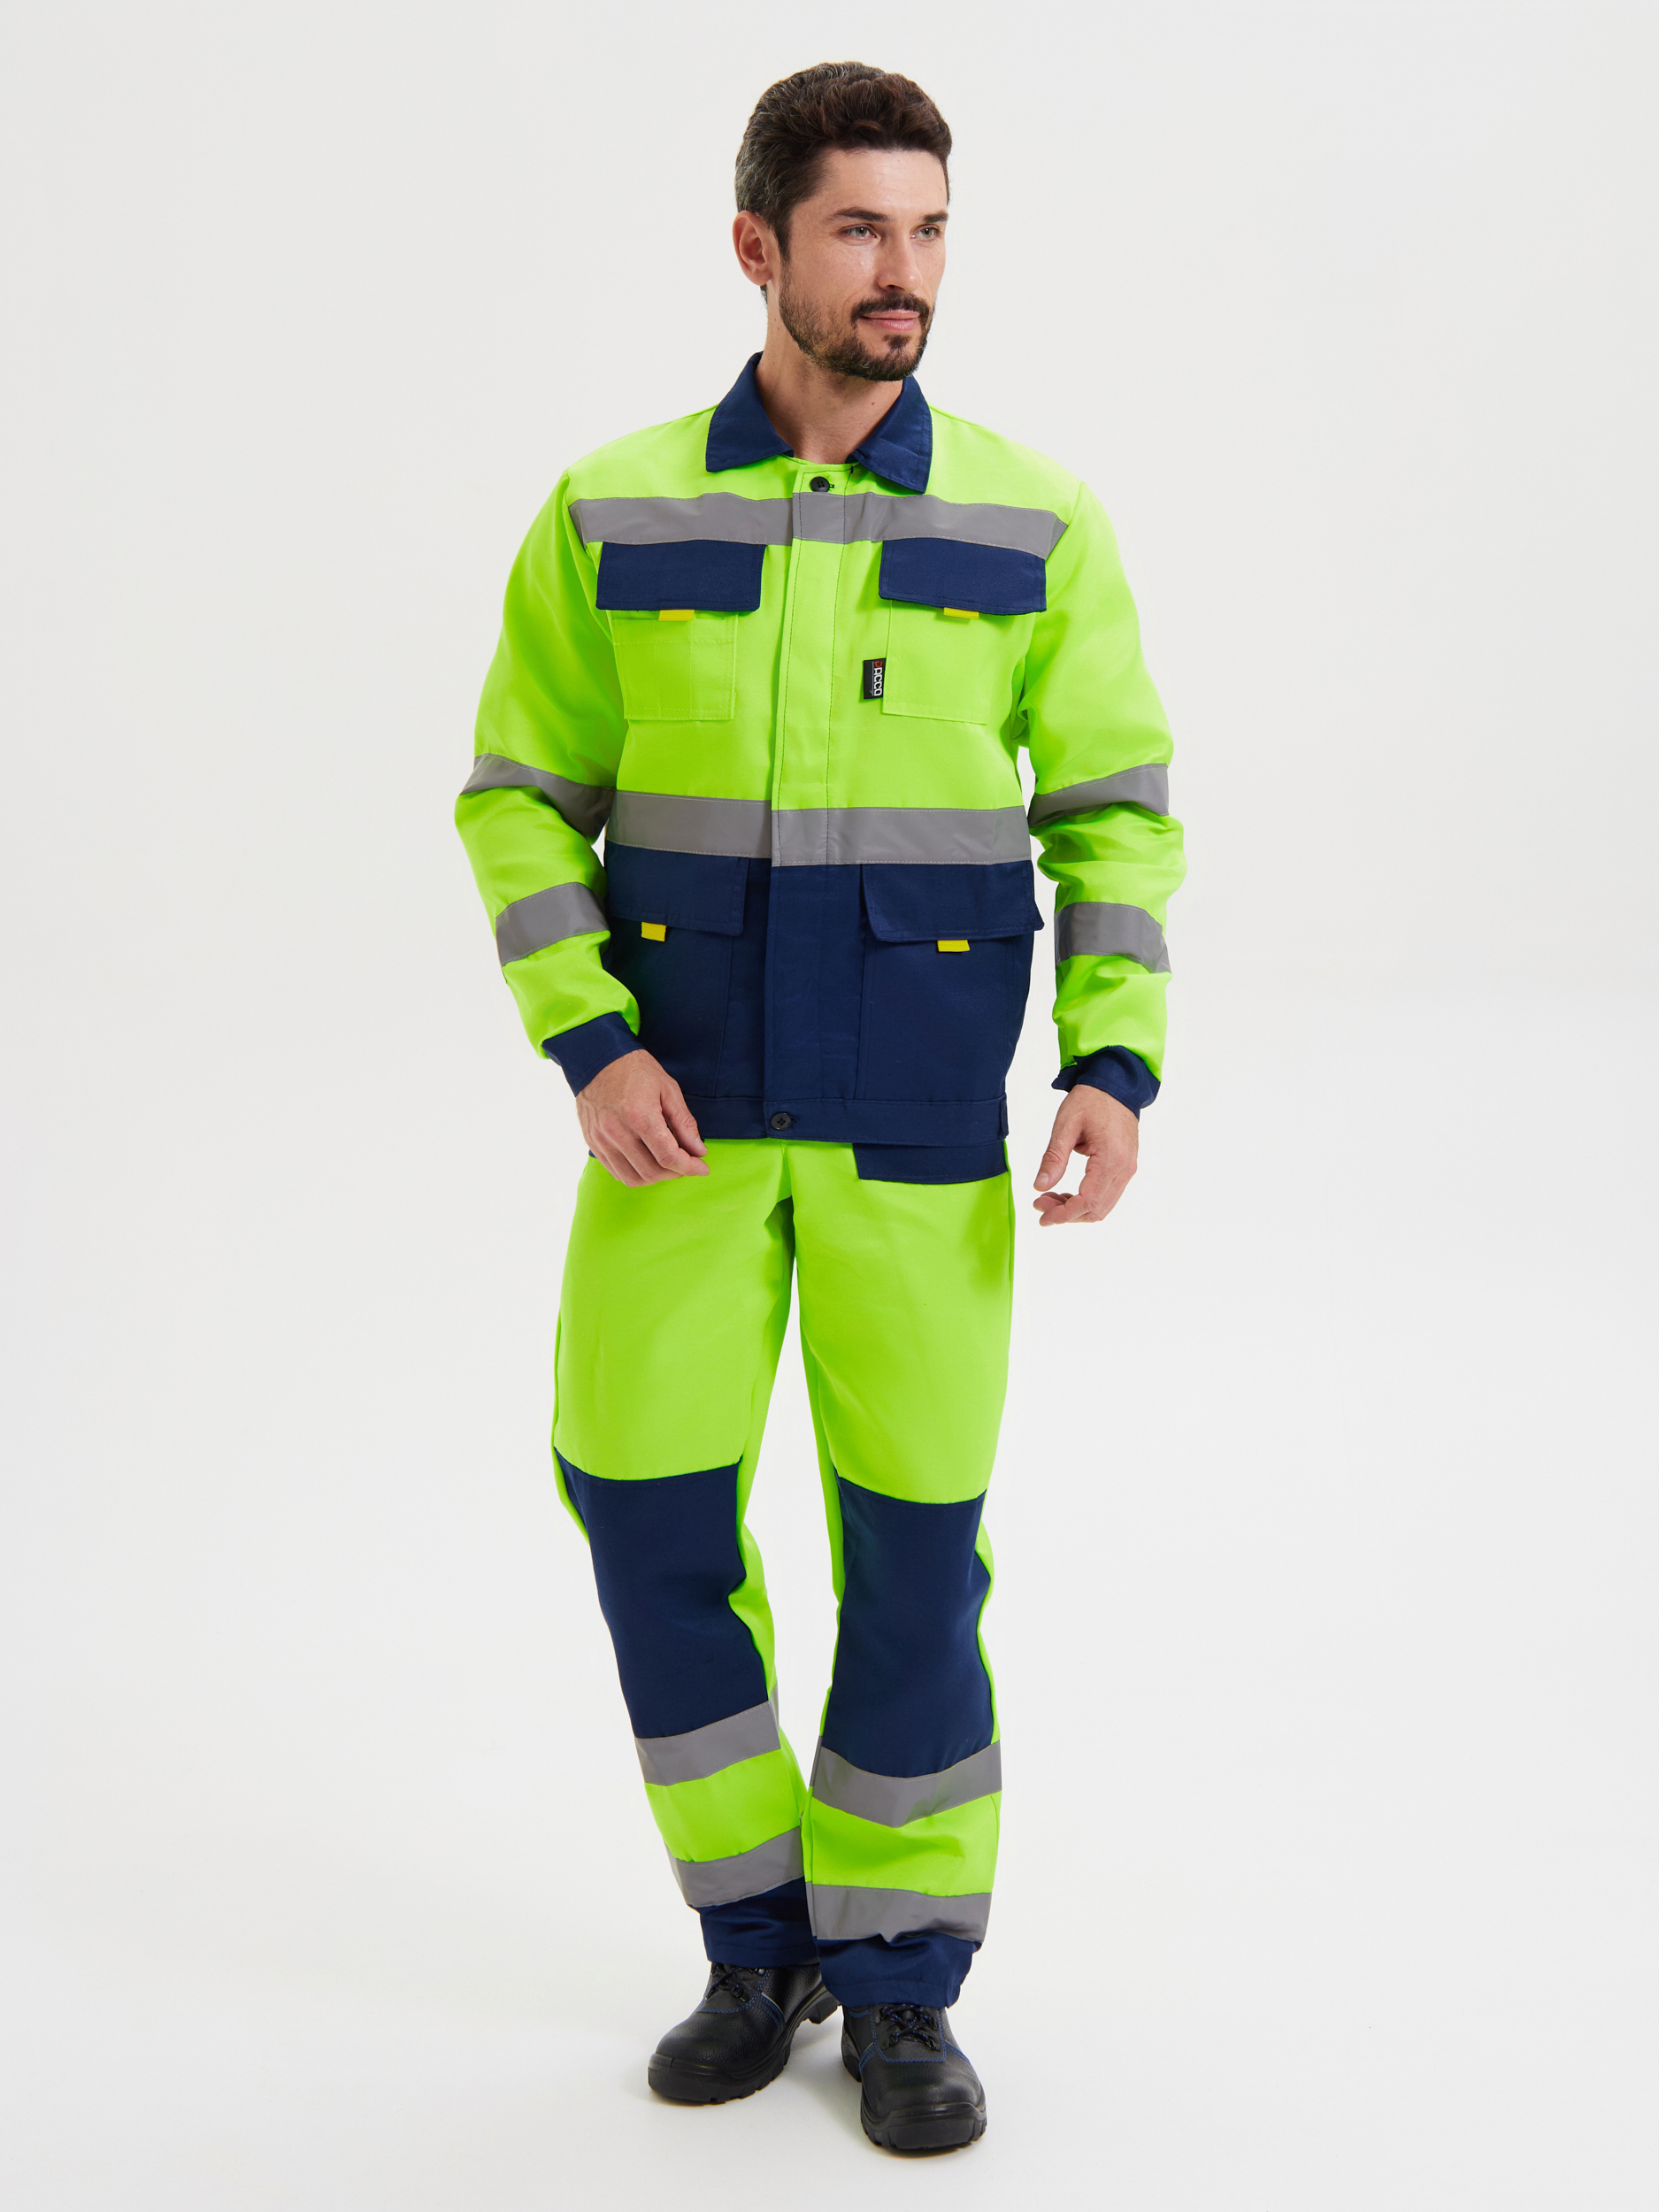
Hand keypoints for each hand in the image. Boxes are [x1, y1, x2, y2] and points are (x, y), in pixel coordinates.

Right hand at [576, 1050, 709, 1185]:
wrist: (598, 1059)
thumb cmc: (636, 1071)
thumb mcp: (668, 1089)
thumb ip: (684, 1123)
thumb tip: (699, 1151)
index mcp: (640, 1116)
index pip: (668, 1157)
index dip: (690, 1167)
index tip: (702, 1167)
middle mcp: (617, 1132)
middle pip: (652, 1172)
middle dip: (676, 1173)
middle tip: (687, 1162)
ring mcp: (602, 1140)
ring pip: (634, 1178)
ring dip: (657, 1177)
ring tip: (668, 1165)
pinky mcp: (593, 1143)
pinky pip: (616, 1172)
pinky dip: (637, 1175)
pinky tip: (648, 1163)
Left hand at [1032, 1085, 1138, 1226]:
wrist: (1116, 1085)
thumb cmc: (1091, 1099)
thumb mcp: (1065, 1125)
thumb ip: (1054, 1157)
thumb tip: (1039, 1186)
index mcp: (1110, 1158)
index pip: (1087, 1201)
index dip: (1063, 1214)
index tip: (1041, 1216)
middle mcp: (1124, 1168)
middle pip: (1096, 1210)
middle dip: (1066, 1214)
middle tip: (1040, 1203)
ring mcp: (1128, 1169)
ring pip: (1103, 1206)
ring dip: (1076, 1209)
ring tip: (1050, 1198)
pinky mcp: (1126, 1167)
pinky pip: (1108, 1194)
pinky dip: (1087, 1201)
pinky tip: (1067, 1193)